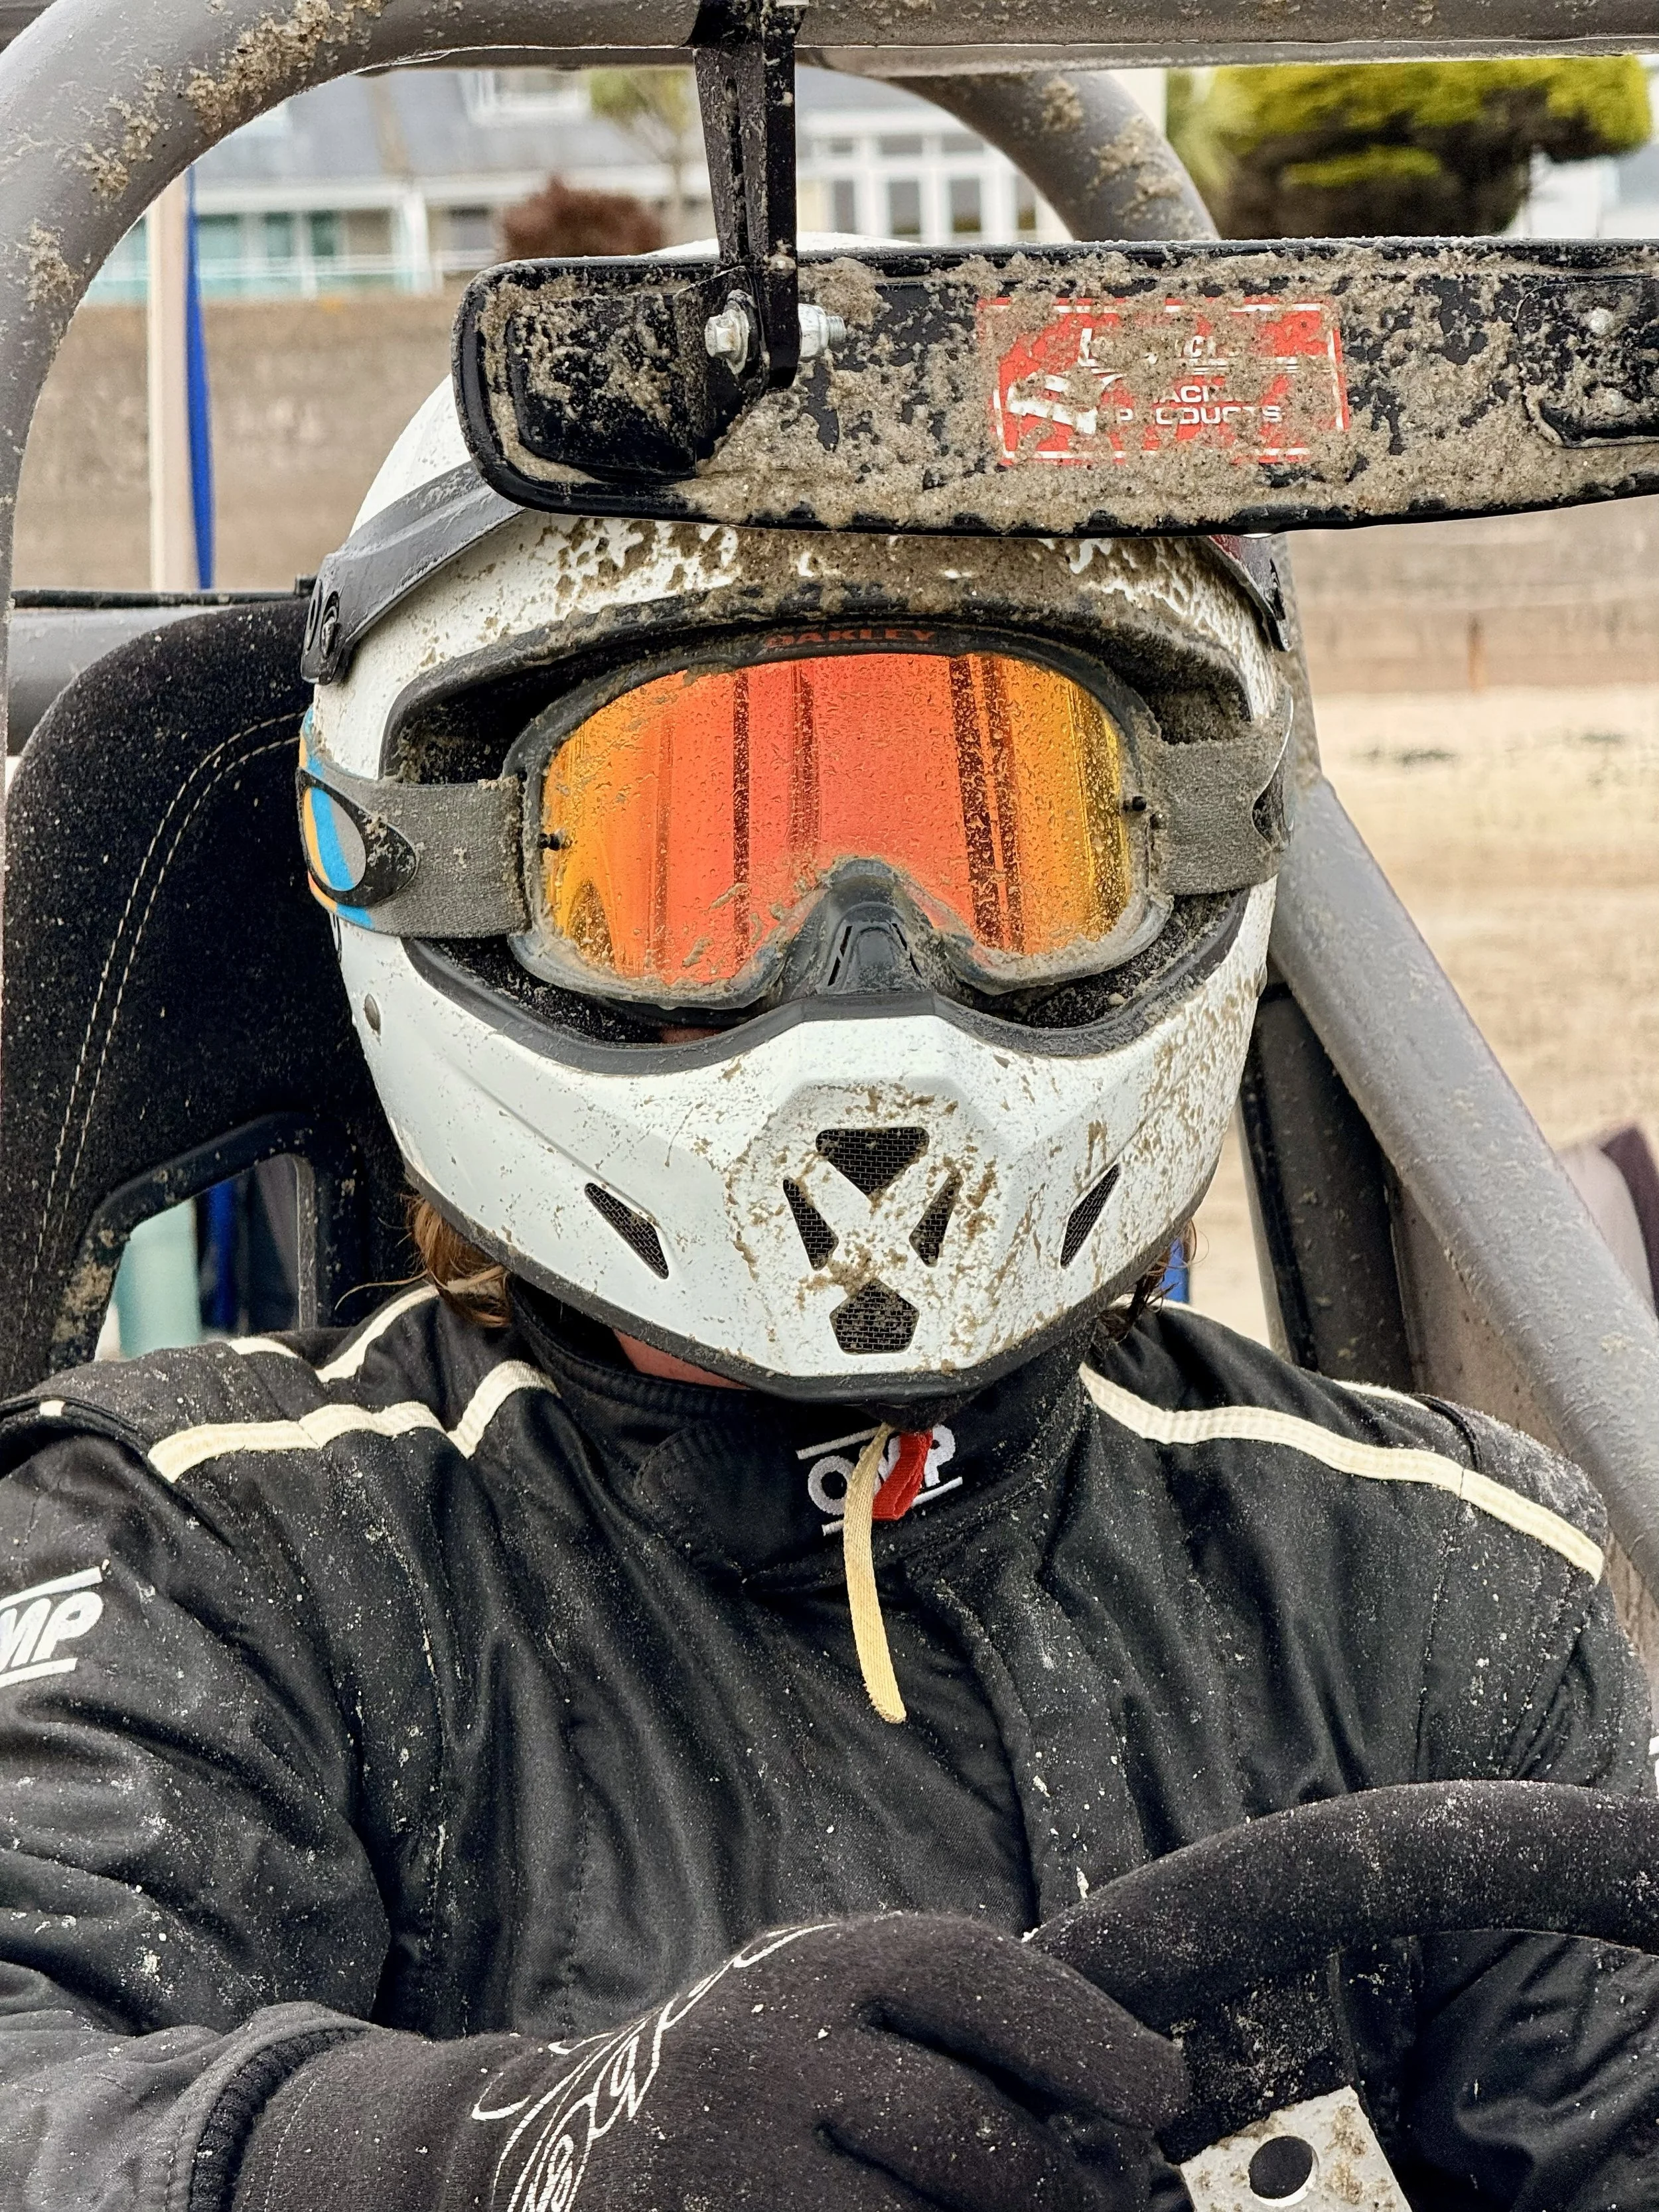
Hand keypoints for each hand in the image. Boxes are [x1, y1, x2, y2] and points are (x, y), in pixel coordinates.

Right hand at [231, 1912, 1187, 2211]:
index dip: (1076, 2030)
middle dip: (1049, 2189)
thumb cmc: (747, 2088)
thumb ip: (935, 2036)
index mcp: (804, 1965)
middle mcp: (759, 2047)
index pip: (965, 1970)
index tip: (1163, 2091)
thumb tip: (1132, 2090)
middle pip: (964, 2127)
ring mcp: (725, 2164)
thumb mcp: (821, 2017)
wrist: (554, 2153)